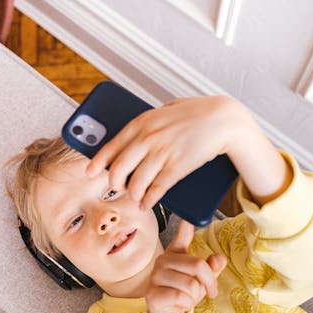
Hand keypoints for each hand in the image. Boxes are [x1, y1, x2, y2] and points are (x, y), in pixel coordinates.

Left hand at [85, 95, 243, 210]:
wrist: (222, 120)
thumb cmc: (195, 113)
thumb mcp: (164, 110)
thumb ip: (148, 122)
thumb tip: (133, 135)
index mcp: (141, 122)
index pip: (111, 146)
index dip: (98, 162)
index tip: (90, 172)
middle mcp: (147, 139)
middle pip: (119, 169)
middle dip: (114, 183)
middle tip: (116, 188)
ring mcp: (162, 155)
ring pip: (135, 184)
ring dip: (132, 195)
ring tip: (134, 197)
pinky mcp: (176, 168)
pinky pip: (155, 190)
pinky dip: (148, 200)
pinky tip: (146, 203)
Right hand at [146, 219, 226, 312]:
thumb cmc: (184, 292)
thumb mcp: (202, 280)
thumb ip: (212, 268)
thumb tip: (219, 258)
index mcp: (176, 252)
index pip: (182, 235)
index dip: (186, 224)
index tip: (188, 214)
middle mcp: (163, 260)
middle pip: (198, 266)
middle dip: (209, 283)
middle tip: (210, 292)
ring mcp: (156, 275)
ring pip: (191, 284)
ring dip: (196, 297)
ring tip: (188, 298)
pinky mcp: (152, 292)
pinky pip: (181, 297)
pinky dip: (186, 305)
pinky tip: (179, 304)